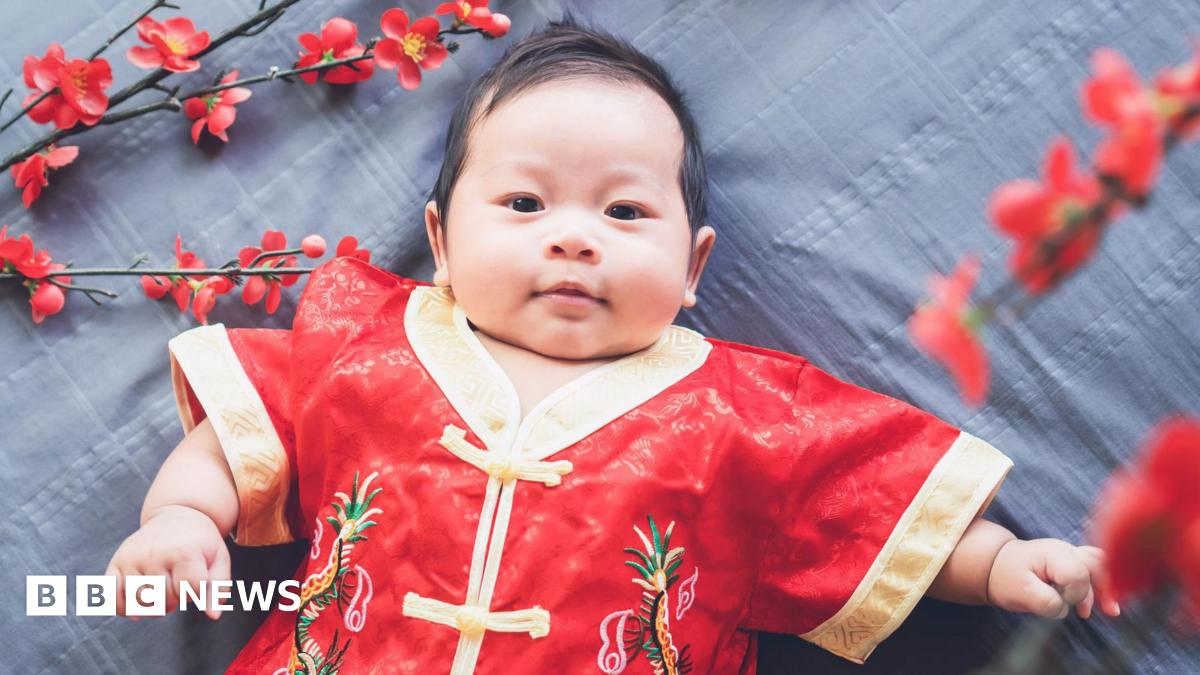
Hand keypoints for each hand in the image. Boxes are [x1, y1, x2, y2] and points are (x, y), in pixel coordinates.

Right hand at [103, 504, 230, 620]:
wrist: (178, 515)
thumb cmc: (200, 543)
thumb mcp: (219, 559)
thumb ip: (219, 588)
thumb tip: (213, 616)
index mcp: (184, 552)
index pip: (190, 591)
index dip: (196, 593)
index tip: (197, 581)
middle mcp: (155, 554)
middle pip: (163, 600)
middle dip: (175, 600)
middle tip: (178, 586)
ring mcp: (133, 558)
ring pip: (138, 603)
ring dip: (152, 607)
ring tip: (161, 592)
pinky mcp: (117, 562)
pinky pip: (112, 598)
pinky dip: (124, 608)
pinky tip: (137, 604)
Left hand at [986, 538, 1120, 618]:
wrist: (996, 566)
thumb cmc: (1006, 578)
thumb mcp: (1020, 593)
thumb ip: (1045, 602)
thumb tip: (1065, 608)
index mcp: (1051, 555)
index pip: (1077, 574)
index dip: (1075, 593)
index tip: (1061, 601)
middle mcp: (1064, 550)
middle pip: (1096, 564)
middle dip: (1104, 587)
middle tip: (1107, 610)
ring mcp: (1070, 553)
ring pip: (1100, 565)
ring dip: (1107, 587)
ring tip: (1111, 610)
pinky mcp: (1072, 561)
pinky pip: (1095, 569)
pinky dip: (1102, 585)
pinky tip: (1106, 605)